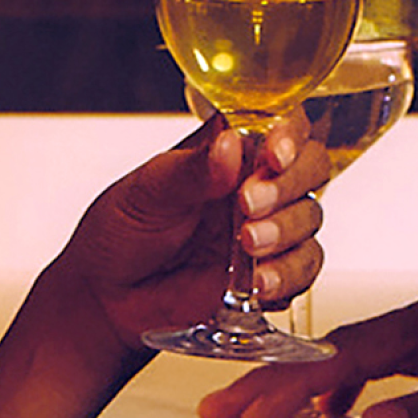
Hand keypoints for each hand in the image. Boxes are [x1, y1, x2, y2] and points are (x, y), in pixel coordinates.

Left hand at [46, 117, 326, 357]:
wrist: (108, 297)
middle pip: (309, 165)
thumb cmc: (122, 230)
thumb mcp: (147, 191)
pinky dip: (289, 273)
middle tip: (248, 203)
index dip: (288, 132)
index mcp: (228, 147)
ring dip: (286, 230)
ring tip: (247, 244)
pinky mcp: (270, 273)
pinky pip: (303, 268)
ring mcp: (267, 227)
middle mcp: (255, 181)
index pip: (279, 120)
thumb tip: (229, 145)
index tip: (274, 152)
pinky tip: (260, 282)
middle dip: (287, 184)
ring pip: (310, 215)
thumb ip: (191, 170)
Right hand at [195, 281, 417, 417]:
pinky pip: (396, 363)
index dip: (285, 386)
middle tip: (223, 410)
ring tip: (267, 415)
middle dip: (280, 382)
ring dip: (315, 386)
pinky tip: (350, 413)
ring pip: (367, 356)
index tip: (235, 408)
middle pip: (344, 350)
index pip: (347, 355)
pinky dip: (358, 386)